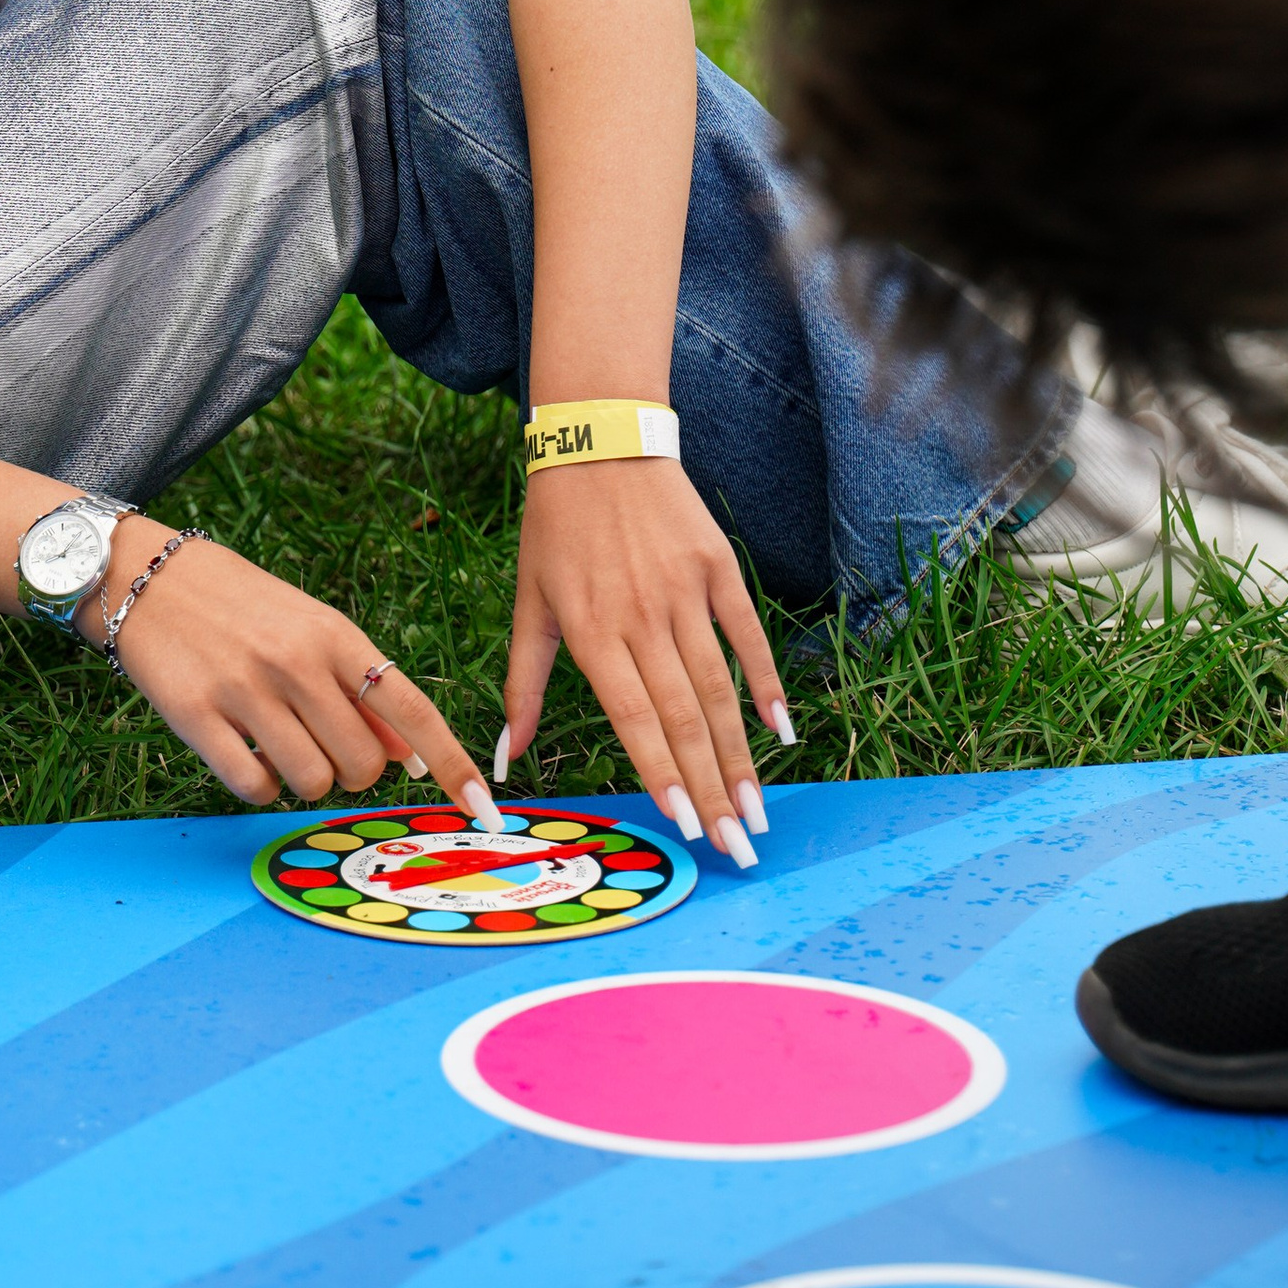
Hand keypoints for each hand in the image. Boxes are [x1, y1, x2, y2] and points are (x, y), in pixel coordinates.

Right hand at [98, 526, 489, 819]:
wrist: (142, 573)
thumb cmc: (236, 605)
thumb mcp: (307, 629)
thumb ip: (358, 689)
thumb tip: (410, 757)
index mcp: (333, 635)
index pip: (410, 708)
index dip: (451, 762)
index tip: (482, 806)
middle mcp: (296, 661)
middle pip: (362, 764)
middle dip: (351, 772)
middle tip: (319, 743)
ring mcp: (246, 689)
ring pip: (312, 782)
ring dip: (302, 779)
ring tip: (276, 741)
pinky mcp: (196, 715)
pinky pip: (254, 787)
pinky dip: (258, 785)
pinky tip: (242, 752)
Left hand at [502, 459, 786, 864]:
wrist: (598, 440)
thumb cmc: (555, 529)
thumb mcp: (528, 602)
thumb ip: (523, 683)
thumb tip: (506, 756)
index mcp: (591, 629)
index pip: (634, 718)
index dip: (662, 773)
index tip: (686, 827)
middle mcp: (641, 614)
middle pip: (684, 716)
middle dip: (711, 789)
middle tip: (738, 847)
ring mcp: (683, 590)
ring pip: (719, 686)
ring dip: (740, 755)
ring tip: (756, 811)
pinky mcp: (716, 566)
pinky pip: (747, 634)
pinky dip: (766, 683)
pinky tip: (780, 732)